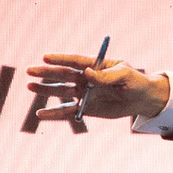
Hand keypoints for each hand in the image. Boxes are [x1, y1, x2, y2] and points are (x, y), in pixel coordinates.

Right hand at [25, 54, 169, 122]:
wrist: (142, 99)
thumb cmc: (136, 82)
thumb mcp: (125, 76)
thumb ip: (106, 76)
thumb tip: (88, 73)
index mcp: (95, 65)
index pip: (74, 61)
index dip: (60, 59)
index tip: (45, 56)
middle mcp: (85, 78)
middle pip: (63, 74)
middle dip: (46, 72)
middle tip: (30, 70)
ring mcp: (84, 93)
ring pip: (61, 91)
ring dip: (45, 89)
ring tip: (29, 86)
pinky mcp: (86, 108)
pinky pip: (67, 111)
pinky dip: (54, 114)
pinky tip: (40, 115)